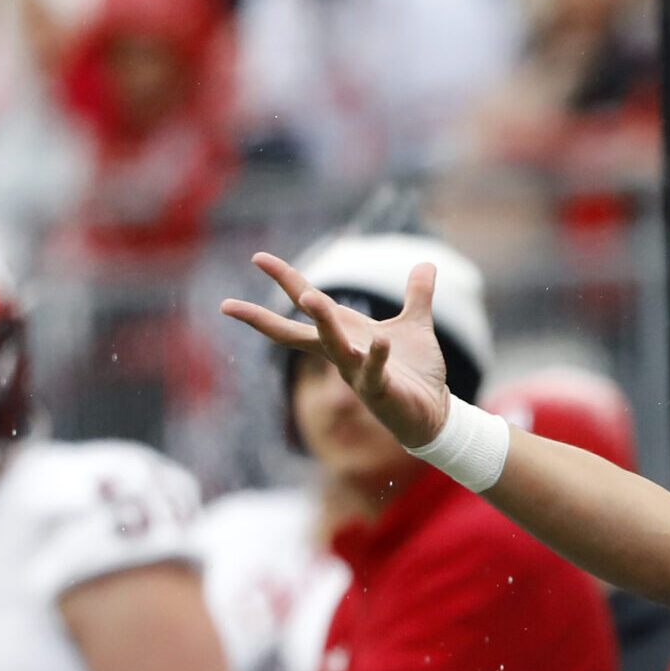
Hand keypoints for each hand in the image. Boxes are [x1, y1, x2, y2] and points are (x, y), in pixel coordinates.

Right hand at [222, 254, 451, 448]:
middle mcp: (343, 353)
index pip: (307, 303)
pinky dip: (376, 356)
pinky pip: (374, 371)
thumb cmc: (415, 371)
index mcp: (345, 333)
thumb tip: (426, 263)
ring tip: (310, 297)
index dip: (284, 279)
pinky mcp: (379, 391)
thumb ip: (417, 295)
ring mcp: (357, 374)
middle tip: (235, 302)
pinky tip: (379, 340)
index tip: (257, 257)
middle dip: (267, 316)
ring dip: (323, 322)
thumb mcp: (415, 325)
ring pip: (334, 346)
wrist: (434, 412)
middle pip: (301, 330)